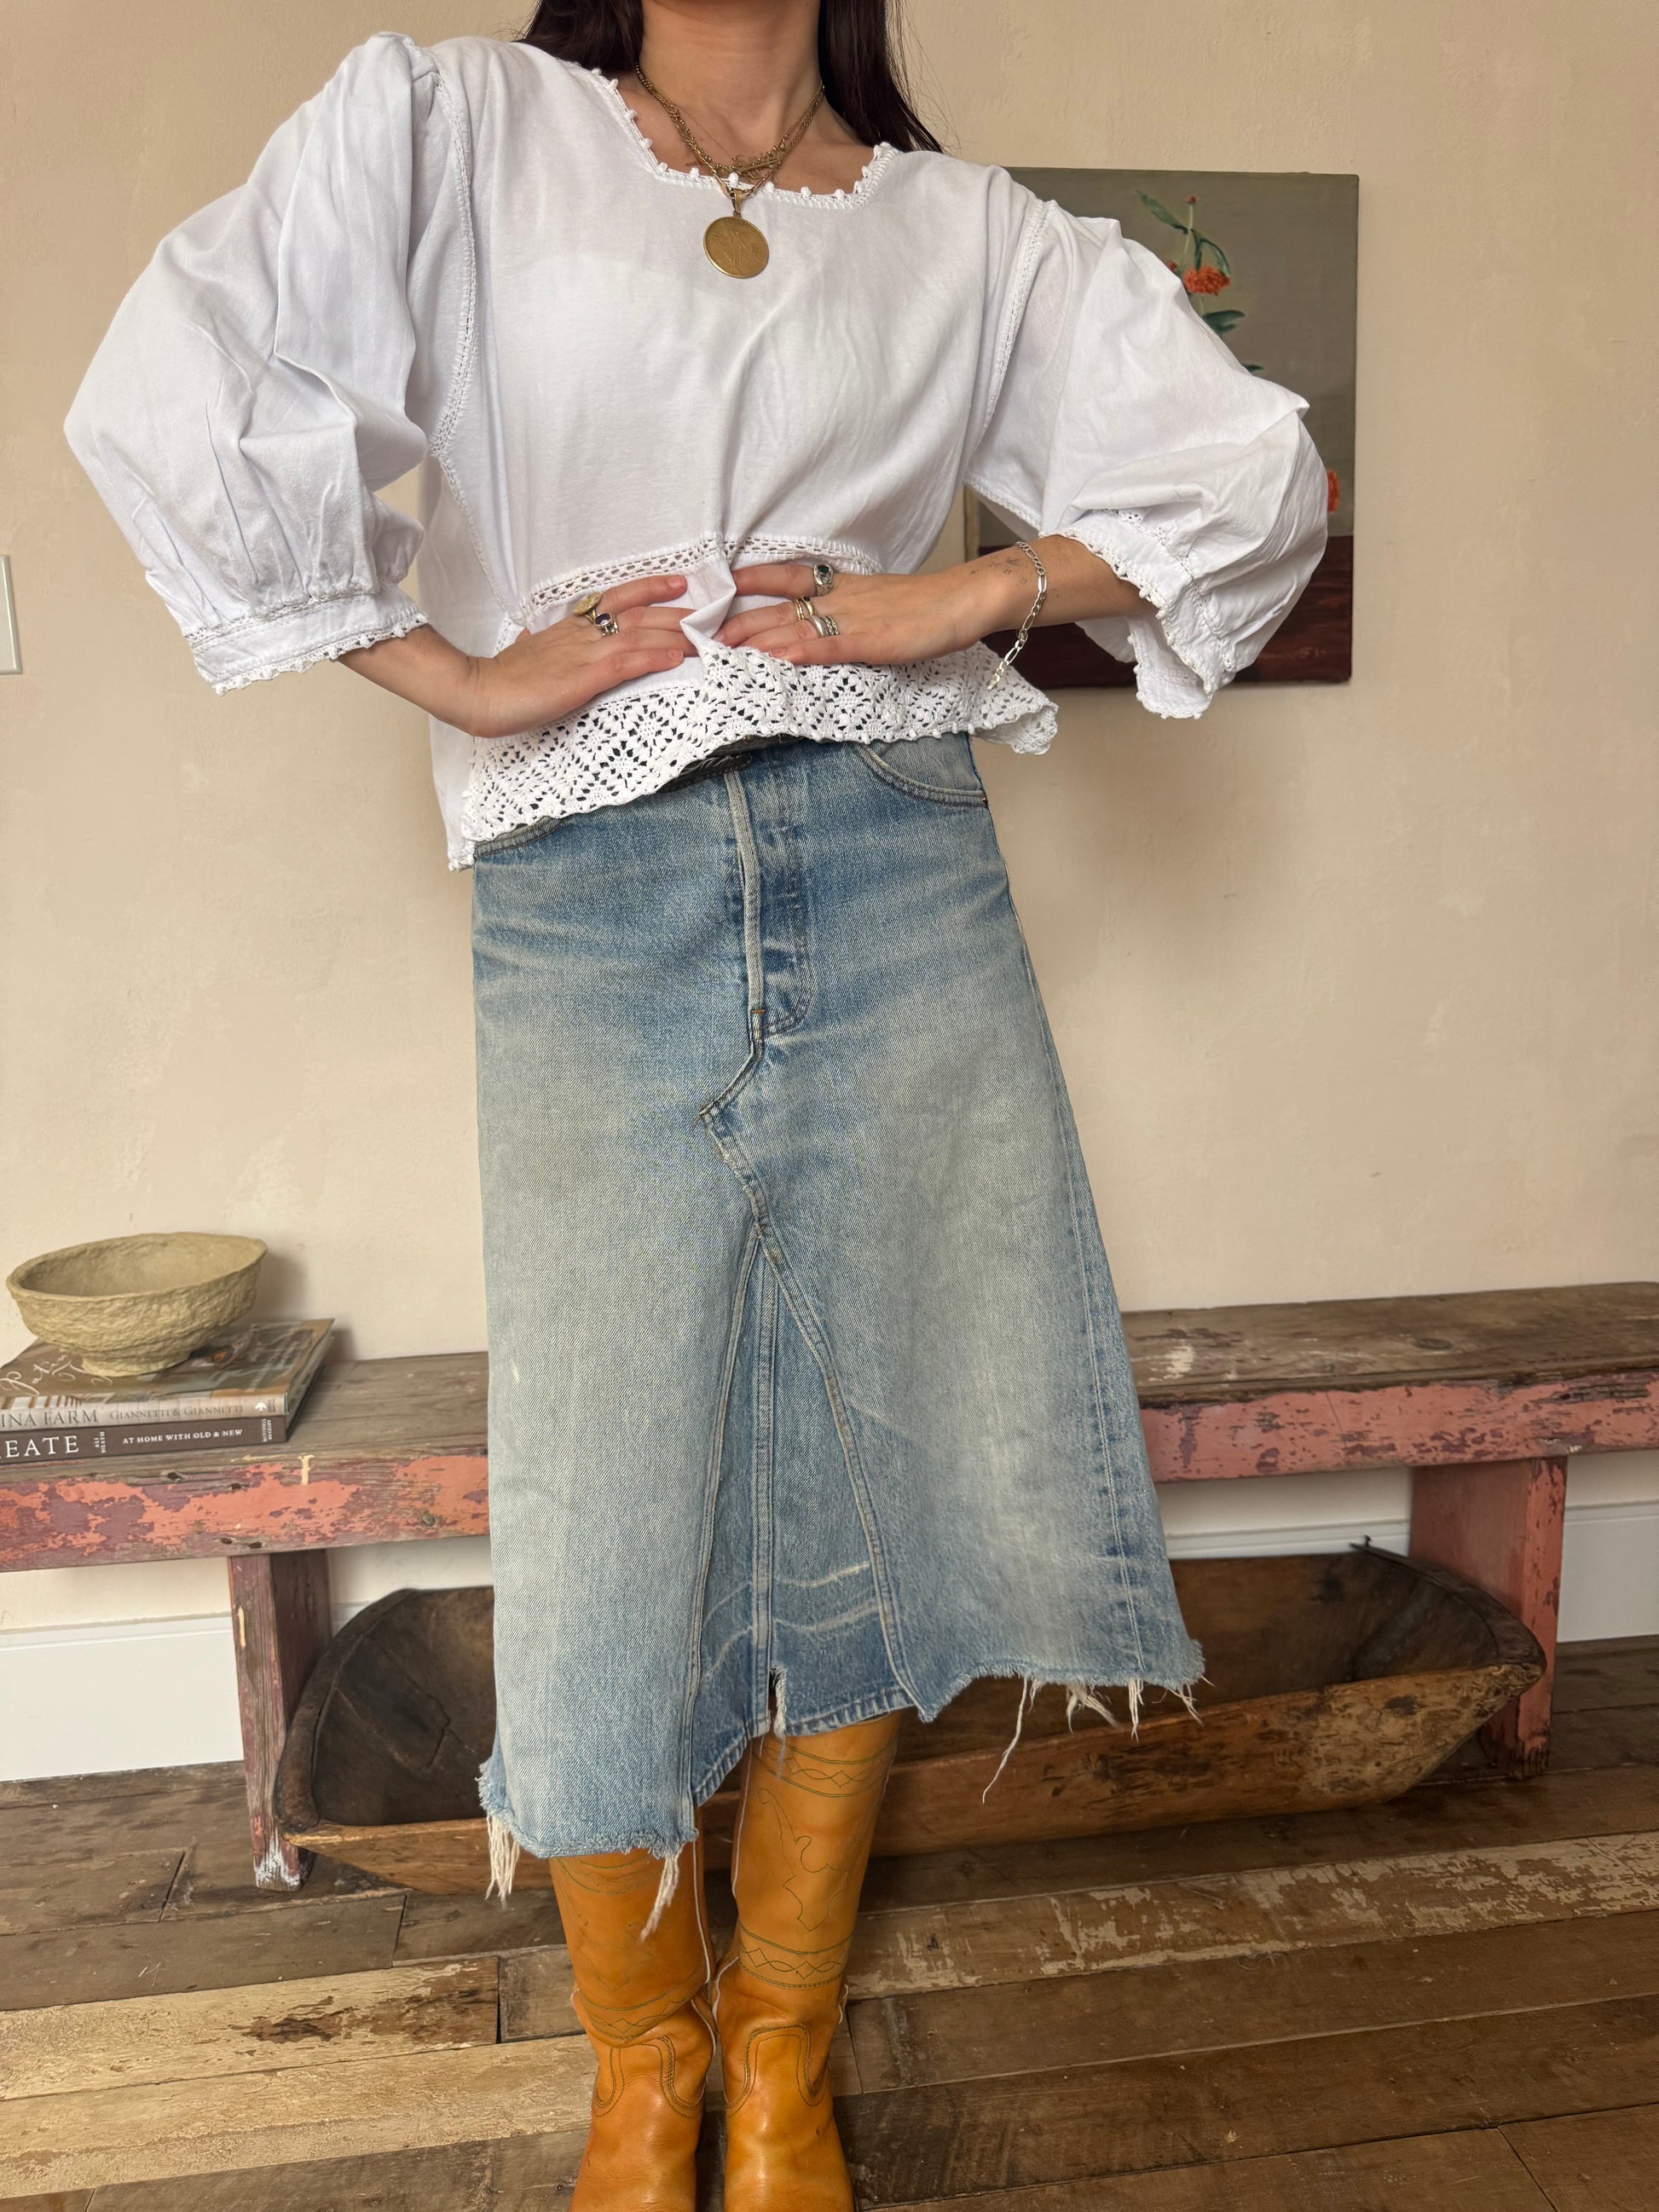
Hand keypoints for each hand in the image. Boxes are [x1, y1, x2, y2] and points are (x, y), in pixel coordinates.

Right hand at [465, 576, 692, 737]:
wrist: (477, 692)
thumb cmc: (501, 681)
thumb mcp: (528, 657)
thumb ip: (544, 649)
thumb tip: (541, 645)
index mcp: (569, 628)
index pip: (616, 599)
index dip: (650, 589)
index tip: (678, 583)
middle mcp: (580, 634)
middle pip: (638, 614)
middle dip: (678, 613)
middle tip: (713, 612)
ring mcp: (582, 654)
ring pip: (639, 635)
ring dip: (677, 635)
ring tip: (708, 635)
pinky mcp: (582, 678)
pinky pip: (626, 663)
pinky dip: (654, 657)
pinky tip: (678, 657)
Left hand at [716, 562, 1005, 668]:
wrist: (965, 599)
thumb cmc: (927, 606)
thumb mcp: (879, 602)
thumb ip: (848, 611)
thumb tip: (820, 625)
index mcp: (841, 586)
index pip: (786, 576)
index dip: (750, 579)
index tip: (715, 584)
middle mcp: (839, 598)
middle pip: (776, 607)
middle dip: (736, 620)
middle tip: (699, 633)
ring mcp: (853, 619)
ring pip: (793, 627)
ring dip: (754, 639)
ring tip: (719, 650)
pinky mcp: (870, 641)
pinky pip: (827, 646)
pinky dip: (799, 653)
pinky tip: (775, 660)